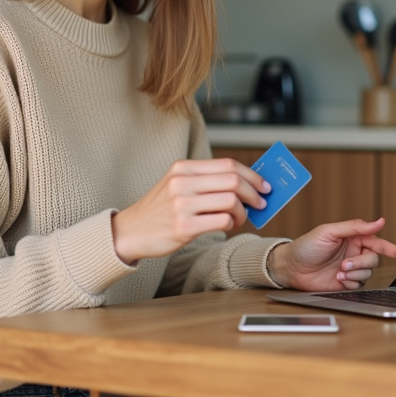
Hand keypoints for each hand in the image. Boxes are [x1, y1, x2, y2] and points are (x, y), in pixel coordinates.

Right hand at [111, 158, 270, 263]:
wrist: (131, 231)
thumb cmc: (160, 210)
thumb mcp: (177, 185)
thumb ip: (206, 182)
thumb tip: (245, 184)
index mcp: (183, 168)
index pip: (227, 165)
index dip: (251, 175)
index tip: (264, 185)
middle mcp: (182, 182)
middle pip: (233, 180)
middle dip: (253, 192)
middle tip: (260, 203)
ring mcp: (182, 205)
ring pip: (230, 201)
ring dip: (243, 212)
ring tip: (241, 218)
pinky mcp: (184, 227)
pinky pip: (222, 221)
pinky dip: (231, 223)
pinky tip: (227, 225)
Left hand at [266, 218, 395, 291]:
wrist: (291, 267)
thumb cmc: (306, 246)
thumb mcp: (329, 231)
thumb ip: (354, 227)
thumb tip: (379, 221)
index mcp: (353, 238)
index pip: (378, 242)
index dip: (394, 249)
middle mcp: (354, 253)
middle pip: (373, 259)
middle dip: (361, 263)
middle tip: (344, 265)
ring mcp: (351, 268)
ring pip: (368, 272)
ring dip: (355, 273)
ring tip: (338, 272)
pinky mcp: (346, 282)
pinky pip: (359, 284)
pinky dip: (351, 282)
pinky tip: (338, 279)